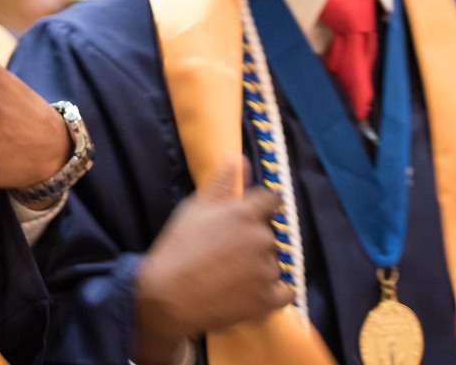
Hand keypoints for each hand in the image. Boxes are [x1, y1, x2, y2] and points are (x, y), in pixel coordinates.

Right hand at [132, 156, 291, 364]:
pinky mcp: (270, 298)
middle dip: (255, 238)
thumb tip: (239, 158)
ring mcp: (268, 269)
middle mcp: (262, 238)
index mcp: (245, 213)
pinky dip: (273, 291)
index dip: (262, 206)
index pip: (272, 199)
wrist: (170, 295)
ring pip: (274, 261)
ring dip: (261, 265)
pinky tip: (252, 291)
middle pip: (270, 232)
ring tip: (232, 274)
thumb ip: (221, 183)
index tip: (251, 216)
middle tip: (228, 250)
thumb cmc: (178, 247)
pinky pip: (285, 291)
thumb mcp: (194, 208)